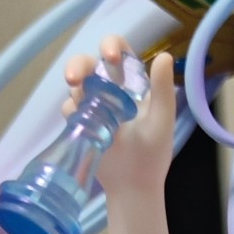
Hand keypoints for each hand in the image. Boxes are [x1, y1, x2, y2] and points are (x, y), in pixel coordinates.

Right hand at [63, 36, 176, 196]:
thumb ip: (163, 90)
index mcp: (133, 83)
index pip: (120, 53)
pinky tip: (79, 121)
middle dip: (78, 64)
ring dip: (74, 87)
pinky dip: (71, 110)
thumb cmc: (153, 154)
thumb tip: (163, 55)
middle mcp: (111, 89)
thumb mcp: (162, 121)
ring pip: (76, 83)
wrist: (133, 186)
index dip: (111, 46)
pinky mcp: (82, 122)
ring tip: (80, 104)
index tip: (110, 57)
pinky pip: (69, 107)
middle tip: (74, 78)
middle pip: (89, 63)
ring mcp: (94, 105)